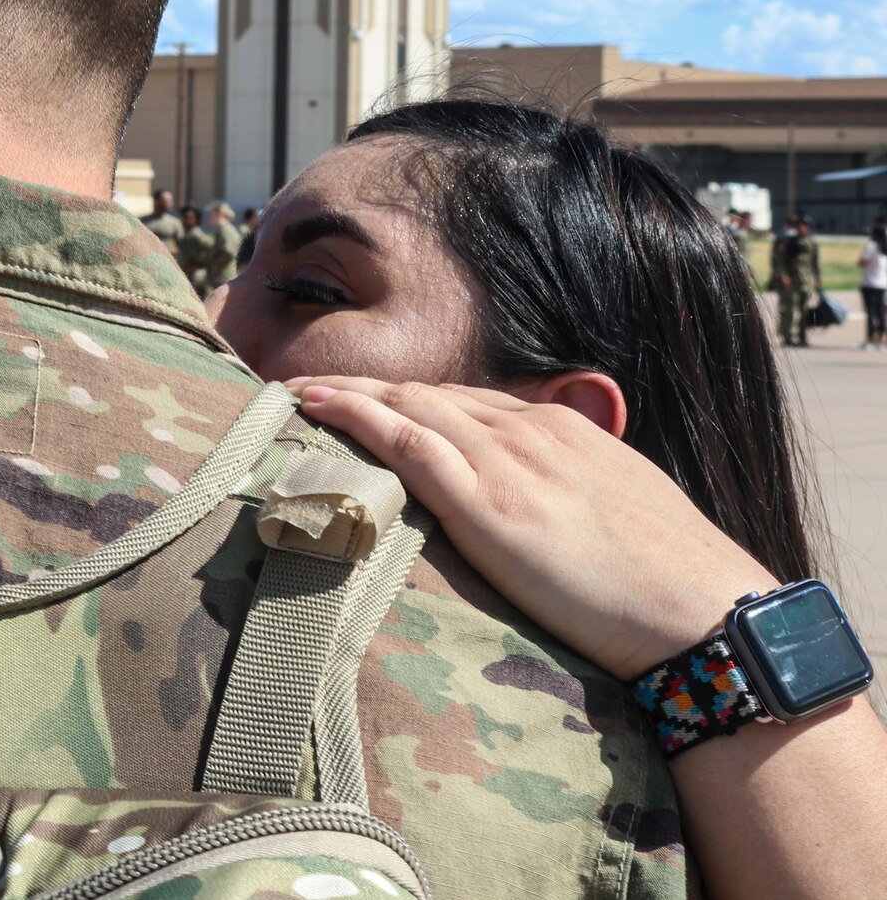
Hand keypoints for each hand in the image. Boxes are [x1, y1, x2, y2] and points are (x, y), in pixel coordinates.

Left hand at [290, 376, 777, 681]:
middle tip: (308, 386)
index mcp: (564, 432)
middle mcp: (531, 434)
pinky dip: (355, 417)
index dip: (412, 399)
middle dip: (367, 388)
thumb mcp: (621, 513)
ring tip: (294, 392)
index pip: (468, 401)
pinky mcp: (489, 506)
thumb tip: (546, 519)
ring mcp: (508, 465)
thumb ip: (573, 498)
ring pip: (408, 407)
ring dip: (346, 395)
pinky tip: (317, 407)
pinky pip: (405, 443)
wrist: (708, 616)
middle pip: (428, 394)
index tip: (370, 399)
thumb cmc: (674, 585)